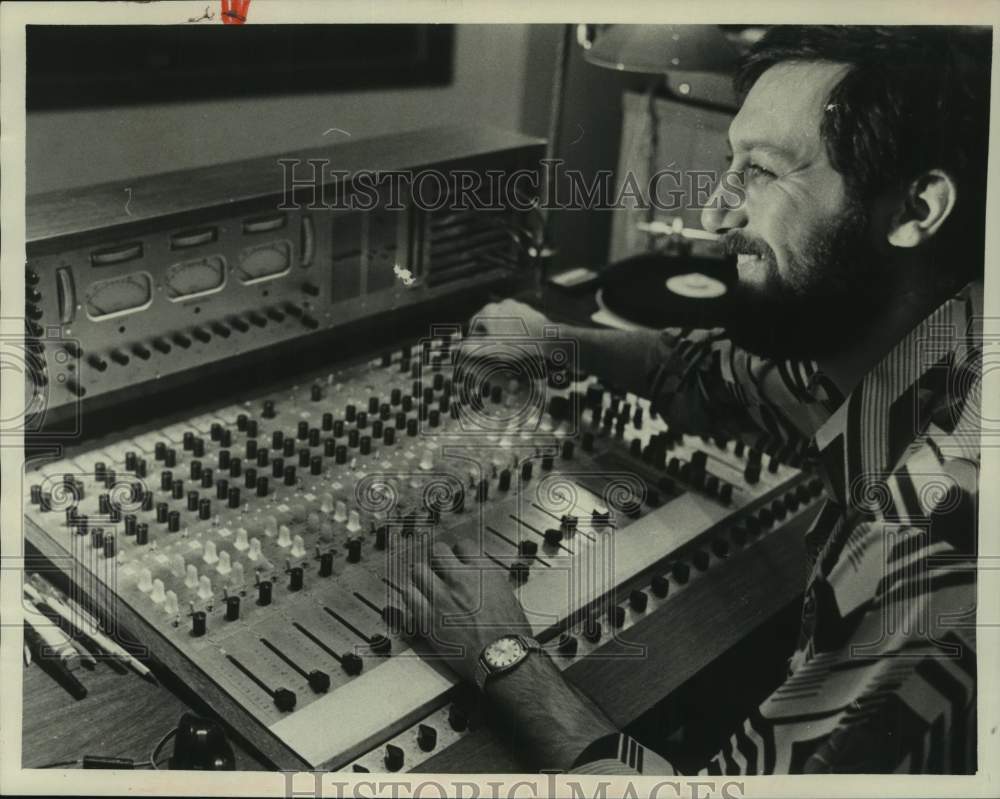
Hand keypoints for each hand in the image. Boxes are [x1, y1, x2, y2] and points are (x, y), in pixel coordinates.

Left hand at [403, 540, 530, 682]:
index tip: (458, 555)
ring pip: (419, 571)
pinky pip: (409, 597)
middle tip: (439, 564)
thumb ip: (489, 582)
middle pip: (438, 551)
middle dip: (438, 557)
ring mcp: (441, 598)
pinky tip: (417, 599)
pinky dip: (412, 595)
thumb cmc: (510, 633)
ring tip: (426, 581)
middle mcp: (460, 580)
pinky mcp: (428, 618)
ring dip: (423, 575)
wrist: (502, 658)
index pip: (464, 545)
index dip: (459, 550)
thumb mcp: (507, 596)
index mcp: (482, 572)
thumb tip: (481, 578)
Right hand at [468, 299, 552, 340]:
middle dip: (489, 334)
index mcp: (489, 311)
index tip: (477, 346)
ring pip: (503, 321)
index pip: (474, 323)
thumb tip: (462, 347)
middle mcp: (501, 304)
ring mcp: (516, 306)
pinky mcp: (528, 310)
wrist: (545, 338)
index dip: (474, 336)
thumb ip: (473, 348)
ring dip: (502, 332)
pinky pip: (517, 321)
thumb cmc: (517, 344)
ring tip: (507, 346)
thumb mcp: (491, 349)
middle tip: (493, 348)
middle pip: (489, 321)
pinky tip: (520, 341)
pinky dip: (515, 330)